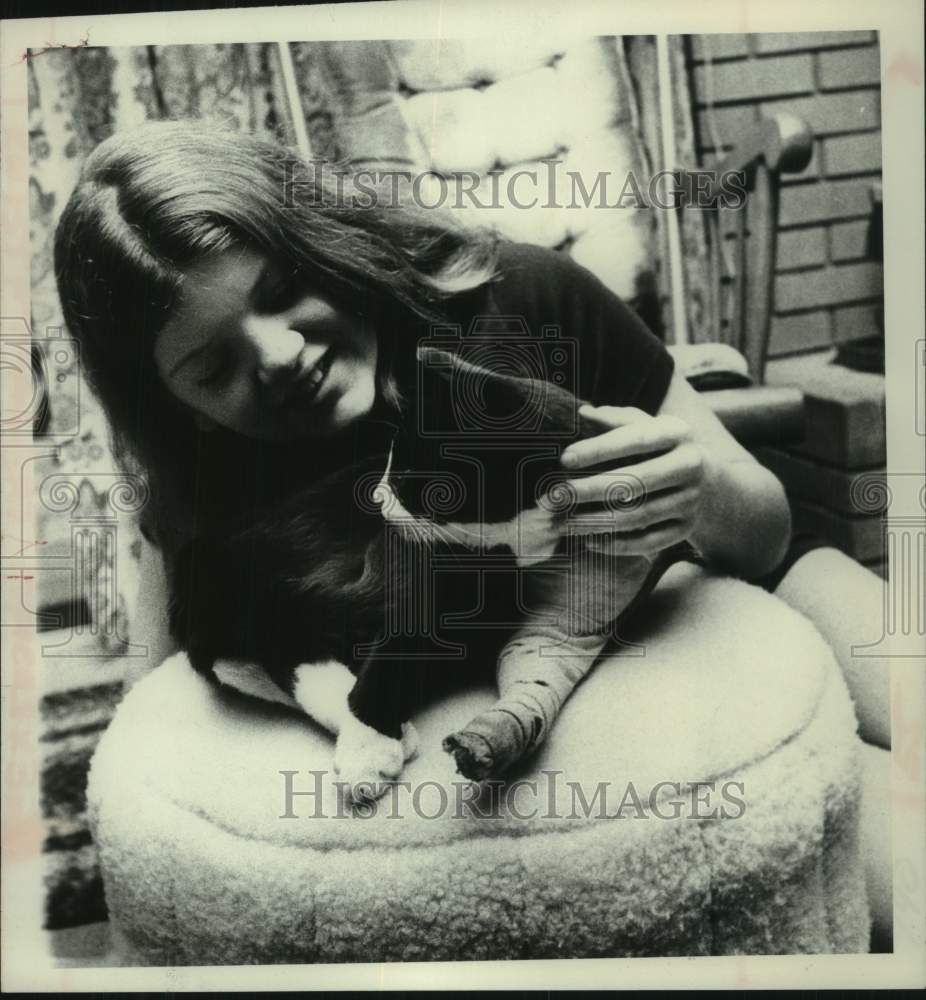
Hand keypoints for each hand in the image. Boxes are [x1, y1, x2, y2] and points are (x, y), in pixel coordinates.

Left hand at [543, 404, 715, 556]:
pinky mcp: (686, 528)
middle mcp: (690, 465)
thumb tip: (583, 413)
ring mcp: (691, 500)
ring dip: (597, 521)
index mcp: (678, 432)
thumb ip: (616, 419)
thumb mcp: (648, 427)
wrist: (712, 484)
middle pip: (634, 482)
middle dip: (590, 490)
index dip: (599, 449)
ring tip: (564, 522)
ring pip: (638, 515)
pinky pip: (648, 541)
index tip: (565, 459)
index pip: (635, 440)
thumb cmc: (663, 449)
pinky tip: (589, 540)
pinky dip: (617, 544)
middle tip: (556, 496)